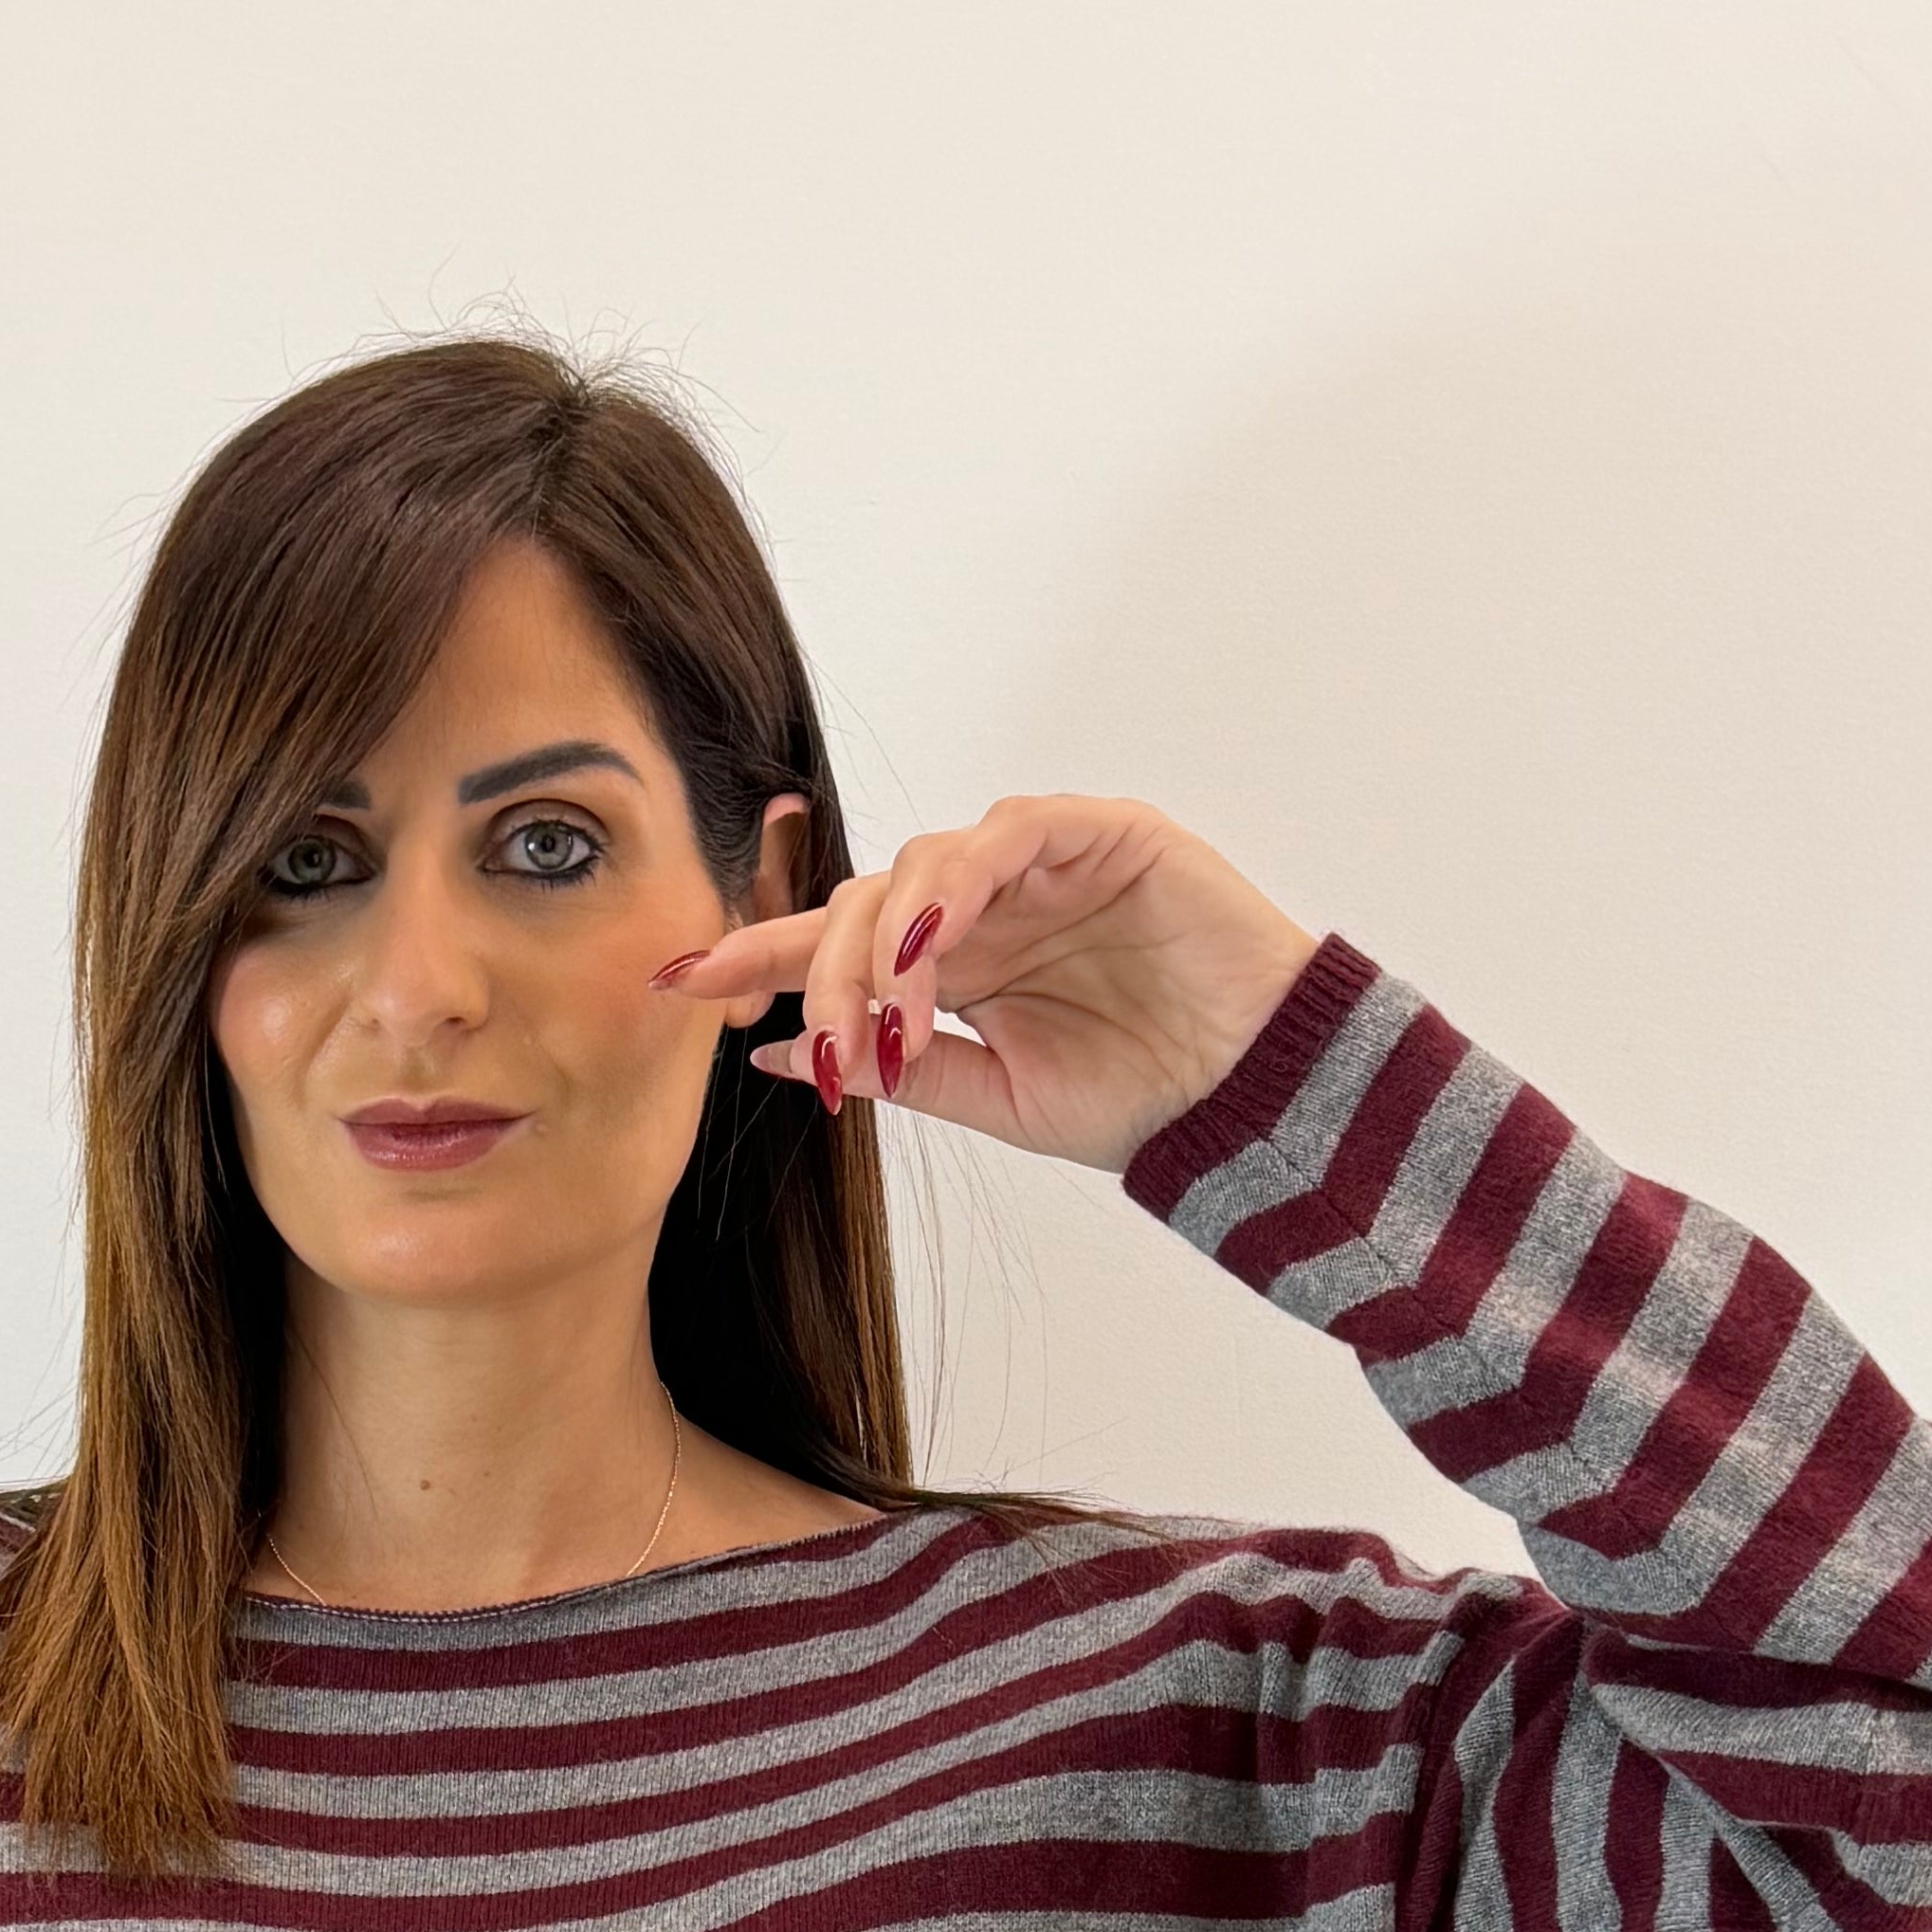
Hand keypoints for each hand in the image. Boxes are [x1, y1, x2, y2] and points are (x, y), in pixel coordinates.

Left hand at [654, 794, 1321, 1174]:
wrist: (1253, 1099)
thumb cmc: (1142, 1097)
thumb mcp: (996, 1098)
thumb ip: (900, 1068)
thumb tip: (783, 1054)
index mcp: (956, 965)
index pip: (838, 945)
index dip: (757, 958)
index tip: (678, 983)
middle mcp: (985, 906)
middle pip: (861, 905)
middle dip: (821, 974)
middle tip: (828, 1052)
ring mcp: (1040, 862)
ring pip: (918, 867)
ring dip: (887, 947)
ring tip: (889, 1022)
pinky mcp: (1101, 832)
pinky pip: (1005, 835)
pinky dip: (956, 888)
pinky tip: (934, 948)